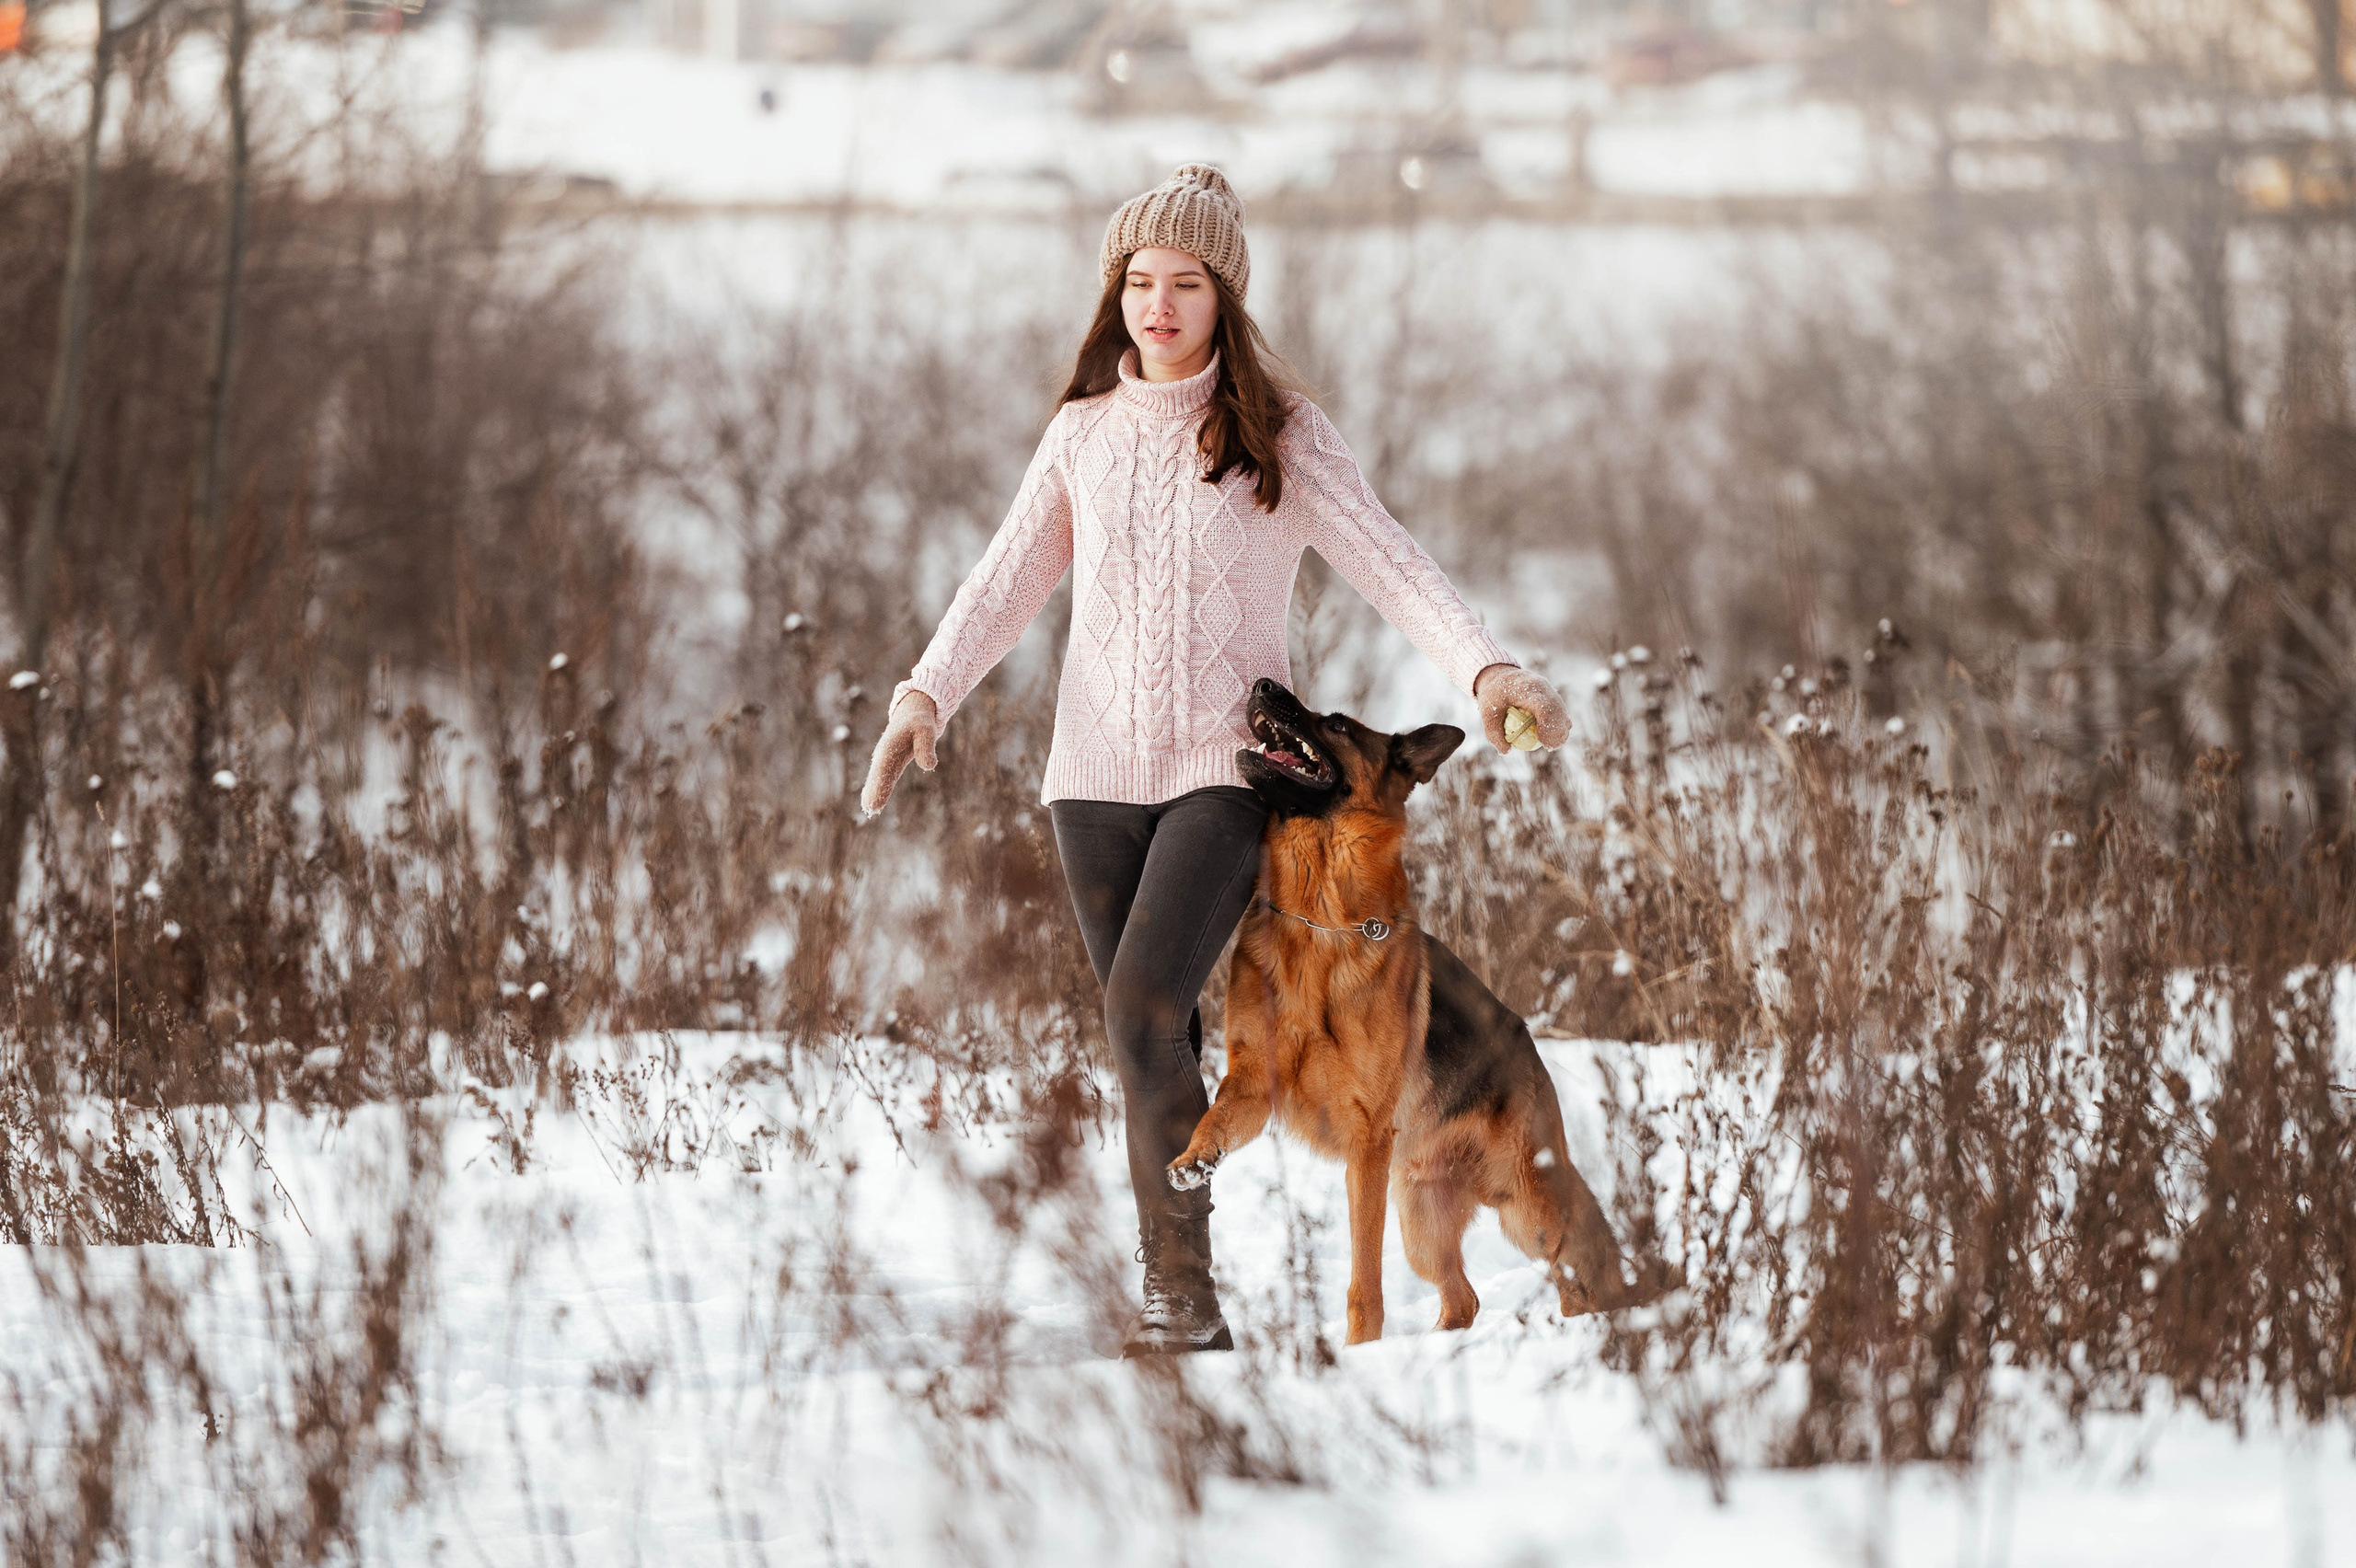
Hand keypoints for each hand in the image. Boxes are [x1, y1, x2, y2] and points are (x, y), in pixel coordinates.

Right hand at [860, 691, 938, 814]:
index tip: (876, 798)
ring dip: (874, 793)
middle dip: (875, 791)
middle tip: (870, 808)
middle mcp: (884, 754)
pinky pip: (883, 778)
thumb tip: (929, 766)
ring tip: (870, 809)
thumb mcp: (926, 729)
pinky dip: (878, 790)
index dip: (879, 784)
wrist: (912, 714)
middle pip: (878, 775)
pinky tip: (873, 805)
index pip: (885, 768)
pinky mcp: (889, 764)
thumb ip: (926, 746)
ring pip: (878, 778)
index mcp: (891, 746)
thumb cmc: (919, 722)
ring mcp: (885, 760)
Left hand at [1473, 664, 1569, 753]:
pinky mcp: (1551, 694)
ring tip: (1551, 745)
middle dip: (1558, 731)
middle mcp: (1541, 686)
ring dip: (1561, 729)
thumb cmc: (1493, 694)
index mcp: (1525, 688)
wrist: (1500, 673)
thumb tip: (1506, 751)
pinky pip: (1560, 711)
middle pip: (1558, 709)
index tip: (1543, 742)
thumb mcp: (1486, 712)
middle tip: (1550, 747)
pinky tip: (1551, 738)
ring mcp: (1549, 688)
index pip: (1544, 706)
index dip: (1548, 725)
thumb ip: (1494, 733)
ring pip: (1562, 710)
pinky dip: (1559, 725)